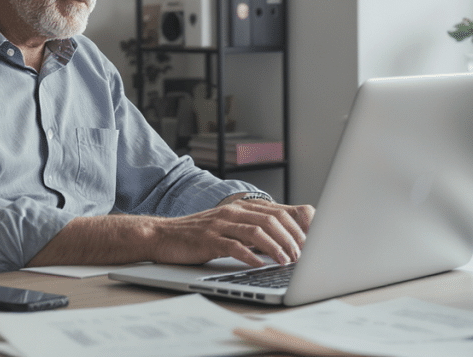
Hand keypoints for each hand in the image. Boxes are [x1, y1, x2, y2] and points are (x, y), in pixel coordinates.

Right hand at [149, 199, 314, 267]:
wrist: (162, 235)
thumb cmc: (198, 236)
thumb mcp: (228, 229)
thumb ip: (252, 232)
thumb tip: (283, 245)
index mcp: (241, 208)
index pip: (278, 213)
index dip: (298, 229)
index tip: (310, 245)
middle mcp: (232, 212)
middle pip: (272, 220)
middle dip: (292, 239)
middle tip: (303, 257)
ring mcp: (220, 225)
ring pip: (257, 232)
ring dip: (276, 248)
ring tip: (287, 262)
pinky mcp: (209, 239)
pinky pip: (234, 246)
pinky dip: (251, 256)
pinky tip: (260, 265)